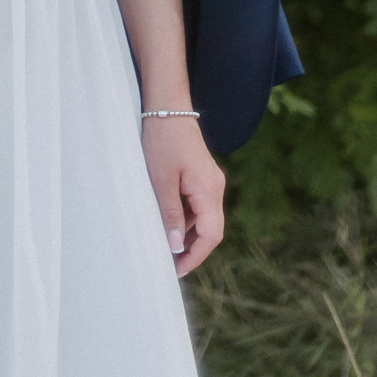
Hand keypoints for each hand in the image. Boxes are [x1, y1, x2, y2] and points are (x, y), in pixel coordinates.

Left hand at [141, 115, 223, 276]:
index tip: (177, 271)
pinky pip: (198, 205)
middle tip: (170, 265)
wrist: (166, 106)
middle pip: (211, 230)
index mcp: (209, 190)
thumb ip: (170, 215)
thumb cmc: (162, 140)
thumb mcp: (161, 181)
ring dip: (188, 235)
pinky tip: (168, 223)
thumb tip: (176, 247)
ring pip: (204, 218)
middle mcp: (215, 187)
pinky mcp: (201, 175)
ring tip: (166, 247)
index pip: (211, 235)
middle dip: (193, 250)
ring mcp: (209, 180)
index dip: (195, 256)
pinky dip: (186, 218)